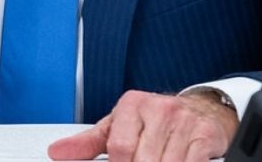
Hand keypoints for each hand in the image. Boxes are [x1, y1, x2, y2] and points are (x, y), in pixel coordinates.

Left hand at [47, 89, 237, 161]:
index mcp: (132, 105)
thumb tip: (56, 152)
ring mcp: (183, 122)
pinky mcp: (204, 136)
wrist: (200, 109)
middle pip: (142, 160)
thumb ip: (88, 142)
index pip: (119, 147)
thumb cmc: (154, 120)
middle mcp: (159, 109)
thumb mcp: (118, 125)